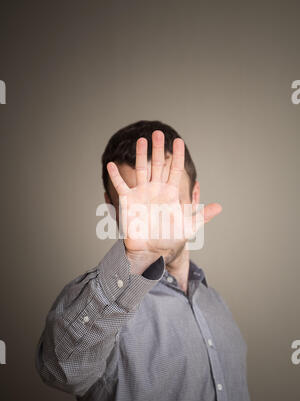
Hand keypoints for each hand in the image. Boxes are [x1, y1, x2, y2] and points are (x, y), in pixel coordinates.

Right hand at [107, 130, 221, 272]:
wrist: (151, 251)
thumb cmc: (169, 240)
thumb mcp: (188, 227)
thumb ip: (202, 215)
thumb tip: (220, 207)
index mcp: (170, 194)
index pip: (174, 170)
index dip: (176, 156)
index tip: (178, 141)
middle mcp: (156, 190)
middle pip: (158, 165)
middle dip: (158, 149)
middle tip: (158, 133)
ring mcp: (141, 194)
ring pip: (141, 170)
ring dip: (140, 155)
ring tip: (141, 140)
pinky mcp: (128, 201)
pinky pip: (120, 186)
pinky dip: (115, 176)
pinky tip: (111, 164)